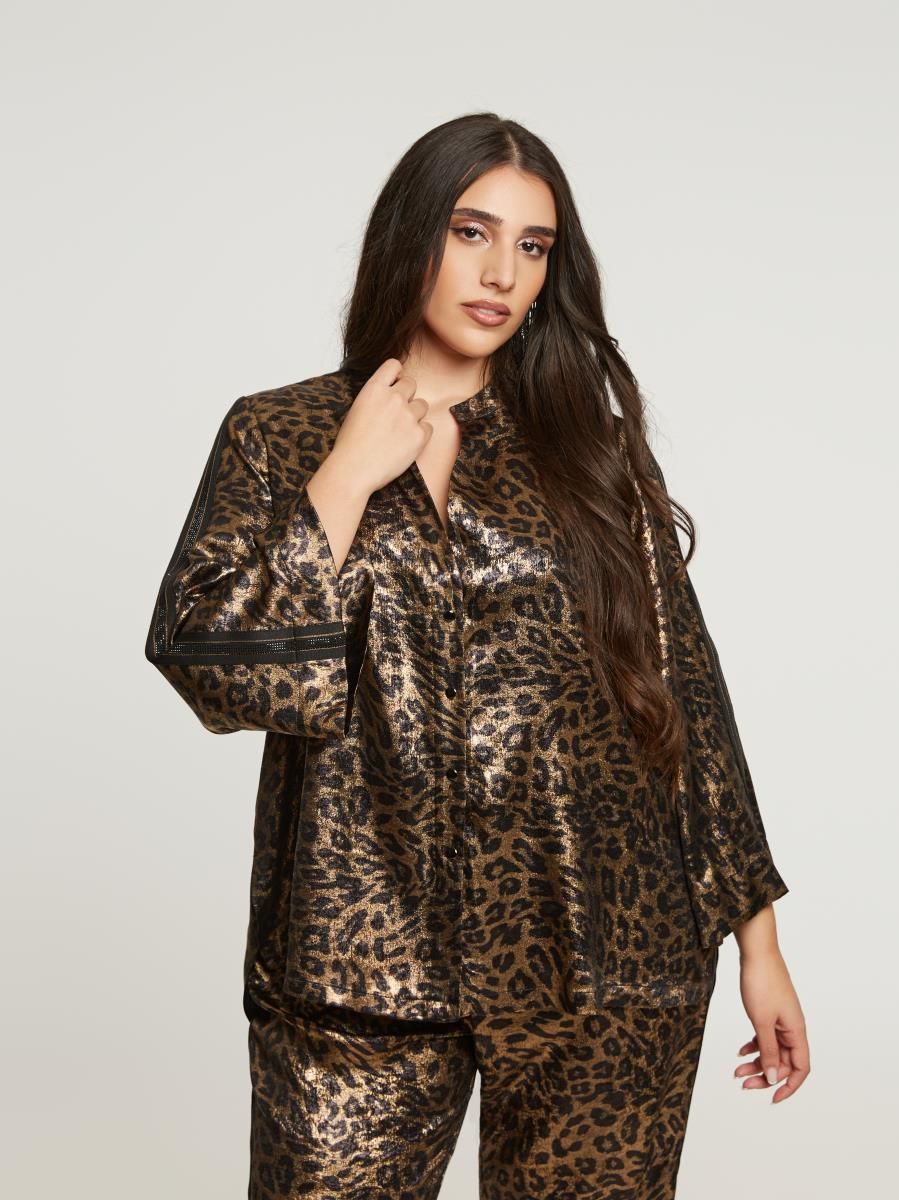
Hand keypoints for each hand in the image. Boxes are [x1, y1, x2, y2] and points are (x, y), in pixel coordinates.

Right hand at [329, 358, 433, 494]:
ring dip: (415, 415)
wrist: (354, 470)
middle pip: (412, 383)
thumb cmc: (350, 445)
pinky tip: (406, 443)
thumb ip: (376, 397)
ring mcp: (408, 416)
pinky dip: (420, 434)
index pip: (394, 364)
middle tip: (397, 414)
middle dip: (406, 396)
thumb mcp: (357, 410)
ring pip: (422, 405)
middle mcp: (393, 398)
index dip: (396, 374)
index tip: (395, 384)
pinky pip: (428, 426)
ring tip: (400, 431)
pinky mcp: (420, 435)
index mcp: (374, 389)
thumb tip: (389, 395)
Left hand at [734, 949, 809, 1102]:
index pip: (801, 1068)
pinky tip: (740, 1052)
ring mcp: (781, 1019)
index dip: (789, 1087)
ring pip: (772, 1050)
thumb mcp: (762, 1022)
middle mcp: (792, 1028)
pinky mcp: (770, 1011)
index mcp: (797, 1031)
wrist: (757, 952)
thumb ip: (768, 1051)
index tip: (772, 1099)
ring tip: (737, 1070)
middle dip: (766, 1076)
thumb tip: (775, 1078)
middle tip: (744, 1083)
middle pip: (784, 1062)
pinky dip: (754, 1046)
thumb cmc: (762, 982)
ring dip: (757, 1062)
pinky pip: (765, 1036)